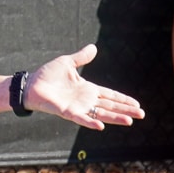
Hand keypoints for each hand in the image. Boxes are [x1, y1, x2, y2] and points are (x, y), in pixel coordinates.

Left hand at [23, 44, 144, 129]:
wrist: (31, 85)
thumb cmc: (47, 75)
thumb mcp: (67, 62)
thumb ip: (81, 57)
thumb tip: (94, 47)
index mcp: (88, 89)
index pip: (110, 95)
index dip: (123, 99)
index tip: (137, 104)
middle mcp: (86, 100)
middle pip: (110, 106)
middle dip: (126, 110)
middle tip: (142, 115)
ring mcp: (78, 107)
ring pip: (101, 114)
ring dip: (115, 117)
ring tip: (130, 121)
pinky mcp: (67, 112)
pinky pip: (81, 118)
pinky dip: (91, 122)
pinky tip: (101, 125)